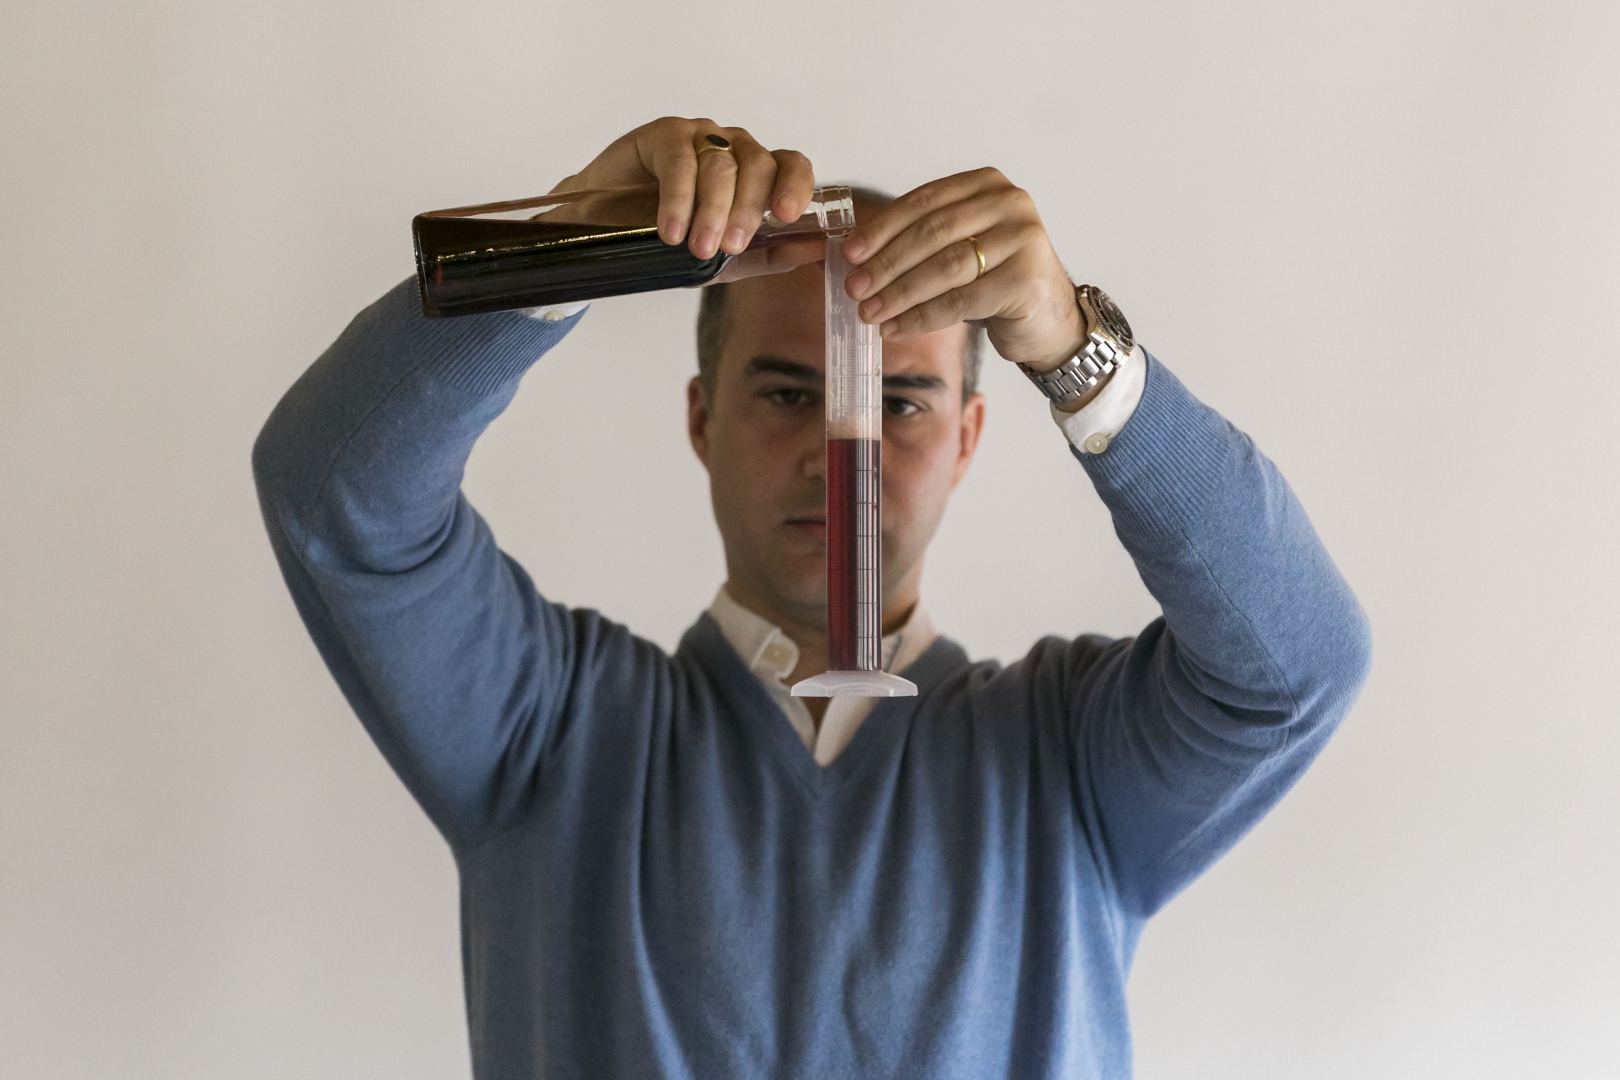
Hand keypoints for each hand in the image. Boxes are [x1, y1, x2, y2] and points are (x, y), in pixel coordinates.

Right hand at [553, 116, 826, 281]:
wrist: (604, 231)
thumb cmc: (671, 239)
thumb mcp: (726, 260)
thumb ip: (771, 254)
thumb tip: (819, 248)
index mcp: (758, 175)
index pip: (792, 166)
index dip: (795, 186)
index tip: (785, 215)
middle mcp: (734, 149)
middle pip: (758, 165)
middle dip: (747, 209)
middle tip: (730, 246)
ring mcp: (700, 137)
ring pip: (721, 165)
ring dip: (711, 210)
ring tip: (698, 247)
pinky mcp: (663, 134)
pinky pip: (679, 161)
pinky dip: (678, 199)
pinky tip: (671, 230)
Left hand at [839, 167, 1086, 369]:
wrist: (1048, 319)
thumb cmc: (995, 281)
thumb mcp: (959, 248)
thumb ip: (918, 242)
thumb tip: (853, 257)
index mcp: (986, 185)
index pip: (924, 201)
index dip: (882, 228)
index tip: (849, 253)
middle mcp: (1010, 204)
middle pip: (932, 233)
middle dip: (886, 264)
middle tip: (854, 287)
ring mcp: (1023, 240)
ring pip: (944, 267)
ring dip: (899, 293)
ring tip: (869, 312)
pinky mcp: (1025, 280)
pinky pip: (960, 301)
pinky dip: (922, 317)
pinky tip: (896, 328)